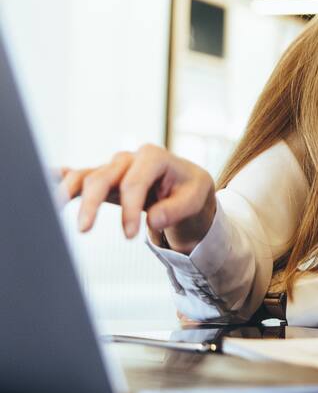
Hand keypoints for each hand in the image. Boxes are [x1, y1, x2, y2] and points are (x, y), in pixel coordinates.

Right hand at [58, 145, 216, 250]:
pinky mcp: (103, 179)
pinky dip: (60, 179)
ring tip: (52, 209)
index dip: (130, 209)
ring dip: (68, 193)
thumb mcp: (196, 199)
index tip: (129, 235)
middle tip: (83, 231)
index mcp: (154, 157)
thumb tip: (154, 219)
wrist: (185, 184)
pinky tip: (45, 180)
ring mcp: (113, 167)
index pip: (135, 182)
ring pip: (85, 176)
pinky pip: (77, 176)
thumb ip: (177, 209)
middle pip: (102, 177)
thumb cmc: (190, 190)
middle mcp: (129, 158)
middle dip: (91, 203)